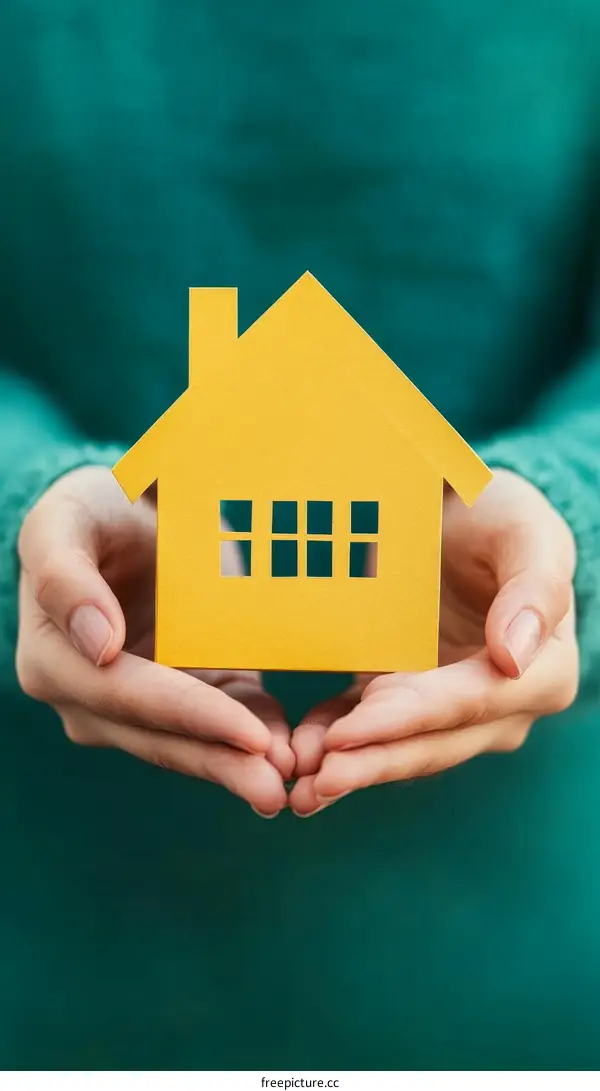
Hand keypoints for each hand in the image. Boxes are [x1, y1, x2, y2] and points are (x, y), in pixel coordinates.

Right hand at [16, 466, 293, 816]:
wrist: (123, 514)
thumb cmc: (92, 510)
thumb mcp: (64, 521)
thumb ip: (64, 575)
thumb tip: (101, 649)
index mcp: (53, 660)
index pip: (127, 695)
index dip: (190, 716)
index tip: (247, 732)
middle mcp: (87, 698)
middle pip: (159, 736)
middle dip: (219, 762)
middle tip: (275, 787)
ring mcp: (134, 705)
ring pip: (189, 744)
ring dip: (237, 766)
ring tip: (288, 782)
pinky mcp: (180, 697)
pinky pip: (216, 726)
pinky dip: (252, 738)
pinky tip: (289, 751)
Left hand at [290, 469, 578, 815]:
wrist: (464, 515)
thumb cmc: (500, 518)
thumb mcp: (526, 531)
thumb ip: (534, 589)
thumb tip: (514, 658)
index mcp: (542, 673)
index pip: (470, 703)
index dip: (410, 719)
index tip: (354, 729)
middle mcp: (500, 709)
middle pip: (433, 742)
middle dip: (373, 762)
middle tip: (316, 780)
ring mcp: (450, 712)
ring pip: (400, 749)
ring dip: (351, 770)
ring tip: (300, 789)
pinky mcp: (405, 701)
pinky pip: (369, 730)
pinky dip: (333, 743)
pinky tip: (296, 758)